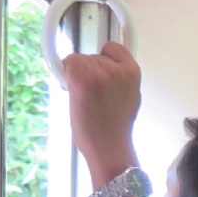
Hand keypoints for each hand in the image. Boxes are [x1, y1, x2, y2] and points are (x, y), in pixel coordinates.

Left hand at [59, 41, 142, 179]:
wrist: (108, 147)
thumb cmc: (115, 128)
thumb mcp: (129, 96)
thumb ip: (118, 79)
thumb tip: (103, 71)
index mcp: (132, 71)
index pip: (114, 48)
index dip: (104, 59)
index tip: (99, 70)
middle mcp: (116, 67)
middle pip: (93, 56)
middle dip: (89, 71)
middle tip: (91, 95)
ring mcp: (99, 71)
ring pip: (79, 61)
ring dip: (76, 76)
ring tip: (84, 100)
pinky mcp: (81, 77)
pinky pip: (67, 63)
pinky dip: (65, 75)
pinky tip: (72, 92)